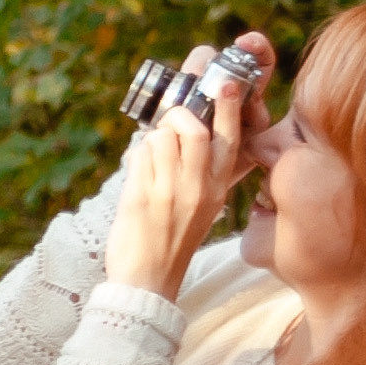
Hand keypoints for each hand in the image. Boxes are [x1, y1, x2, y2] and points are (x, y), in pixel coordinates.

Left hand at [106, 29, 273, 303]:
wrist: (147, 280)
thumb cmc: (171, 240)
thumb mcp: (201, 207)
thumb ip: (202, 172)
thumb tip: (191, 130)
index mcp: (217, 189)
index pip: (230, 140)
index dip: (230, 108)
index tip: (227, 83)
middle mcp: (199, 188)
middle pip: (194, 129)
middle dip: (178, 115)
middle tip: (169, 119)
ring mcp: (170, 192)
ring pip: (162, 137)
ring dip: (151, 139)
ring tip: (150, 159)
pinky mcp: (143, 197)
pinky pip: (139, 156)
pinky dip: (135, 157)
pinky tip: (137, 174)